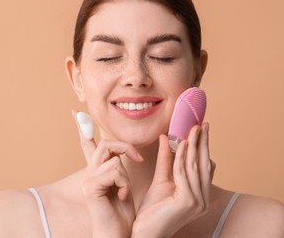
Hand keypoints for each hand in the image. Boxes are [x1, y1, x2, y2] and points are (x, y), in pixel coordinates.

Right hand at [72, 110, 142, 237]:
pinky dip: (124, 183)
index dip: (82, 127)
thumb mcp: (124, 183)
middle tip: (138, 158)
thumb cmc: (121, 213)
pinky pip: (114, 171)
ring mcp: (88, 179)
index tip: (74, 112)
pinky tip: (121, 196)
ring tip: (124, 190)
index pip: (87, 144)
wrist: (118, 234)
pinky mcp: (91, 187)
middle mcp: (89, 172)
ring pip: (111, 156)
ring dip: (126, 173)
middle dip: (125, 147)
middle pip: (105, 143)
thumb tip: (126, 153)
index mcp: (96, 171)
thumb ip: (120, 167)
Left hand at [132, 123, 213, 237]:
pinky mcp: (188, 201)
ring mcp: (198, 201)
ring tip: (192, 128)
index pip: (205, 166)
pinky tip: (181, 143)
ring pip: (195, 166)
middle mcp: (203, 199)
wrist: (144, 231)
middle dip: (203, 142)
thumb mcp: (161, 179)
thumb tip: (166, 137)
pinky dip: (182, 157)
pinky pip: (184, 173)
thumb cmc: (152, 209)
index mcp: (200, 194)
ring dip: (194, 145)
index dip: (203, 147)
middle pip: (204, 164)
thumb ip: (166, 159)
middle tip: (201, 124)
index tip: (201, 129)